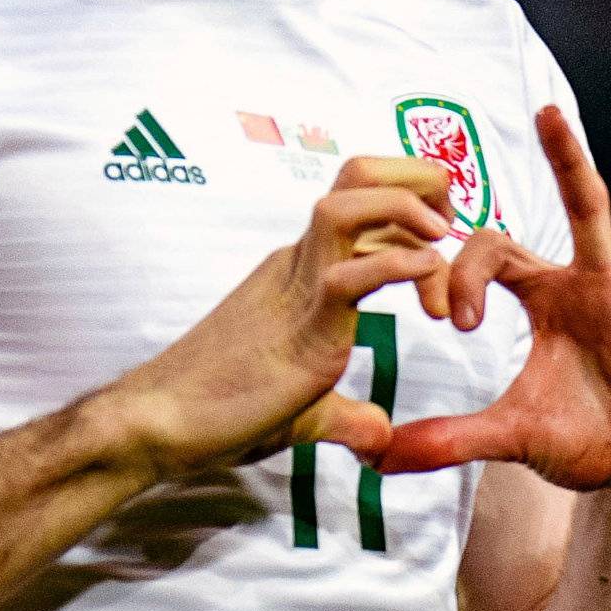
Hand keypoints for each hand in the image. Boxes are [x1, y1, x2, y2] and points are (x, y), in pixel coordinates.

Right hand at [116, 155, 455, 477]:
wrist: (157, 423)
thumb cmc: (217, 411)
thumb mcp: (302, 412)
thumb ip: (345, 415)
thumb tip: (378, 435)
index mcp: (299, 271)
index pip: (360, 200)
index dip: (413, 203)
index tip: (443, 244)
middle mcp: (297, 264)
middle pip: (357, 175)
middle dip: (419, 179)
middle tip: (453, 227)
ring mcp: (295, 289)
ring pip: (349, 204)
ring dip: (409, 208)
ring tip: (444, 242)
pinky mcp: (300, 327)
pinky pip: (351, 274)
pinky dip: (400, 266)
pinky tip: (428, 289)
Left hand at [381, 109, 610, 513]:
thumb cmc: (582, 435)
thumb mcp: (511, 434)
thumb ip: (449, 437)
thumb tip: (376, 458)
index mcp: (551, 298)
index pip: (500, 251)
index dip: (467, 272)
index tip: (454, 320)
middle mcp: (601, 289)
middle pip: (584, 210)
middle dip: (567, 160)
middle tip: (545, 108)